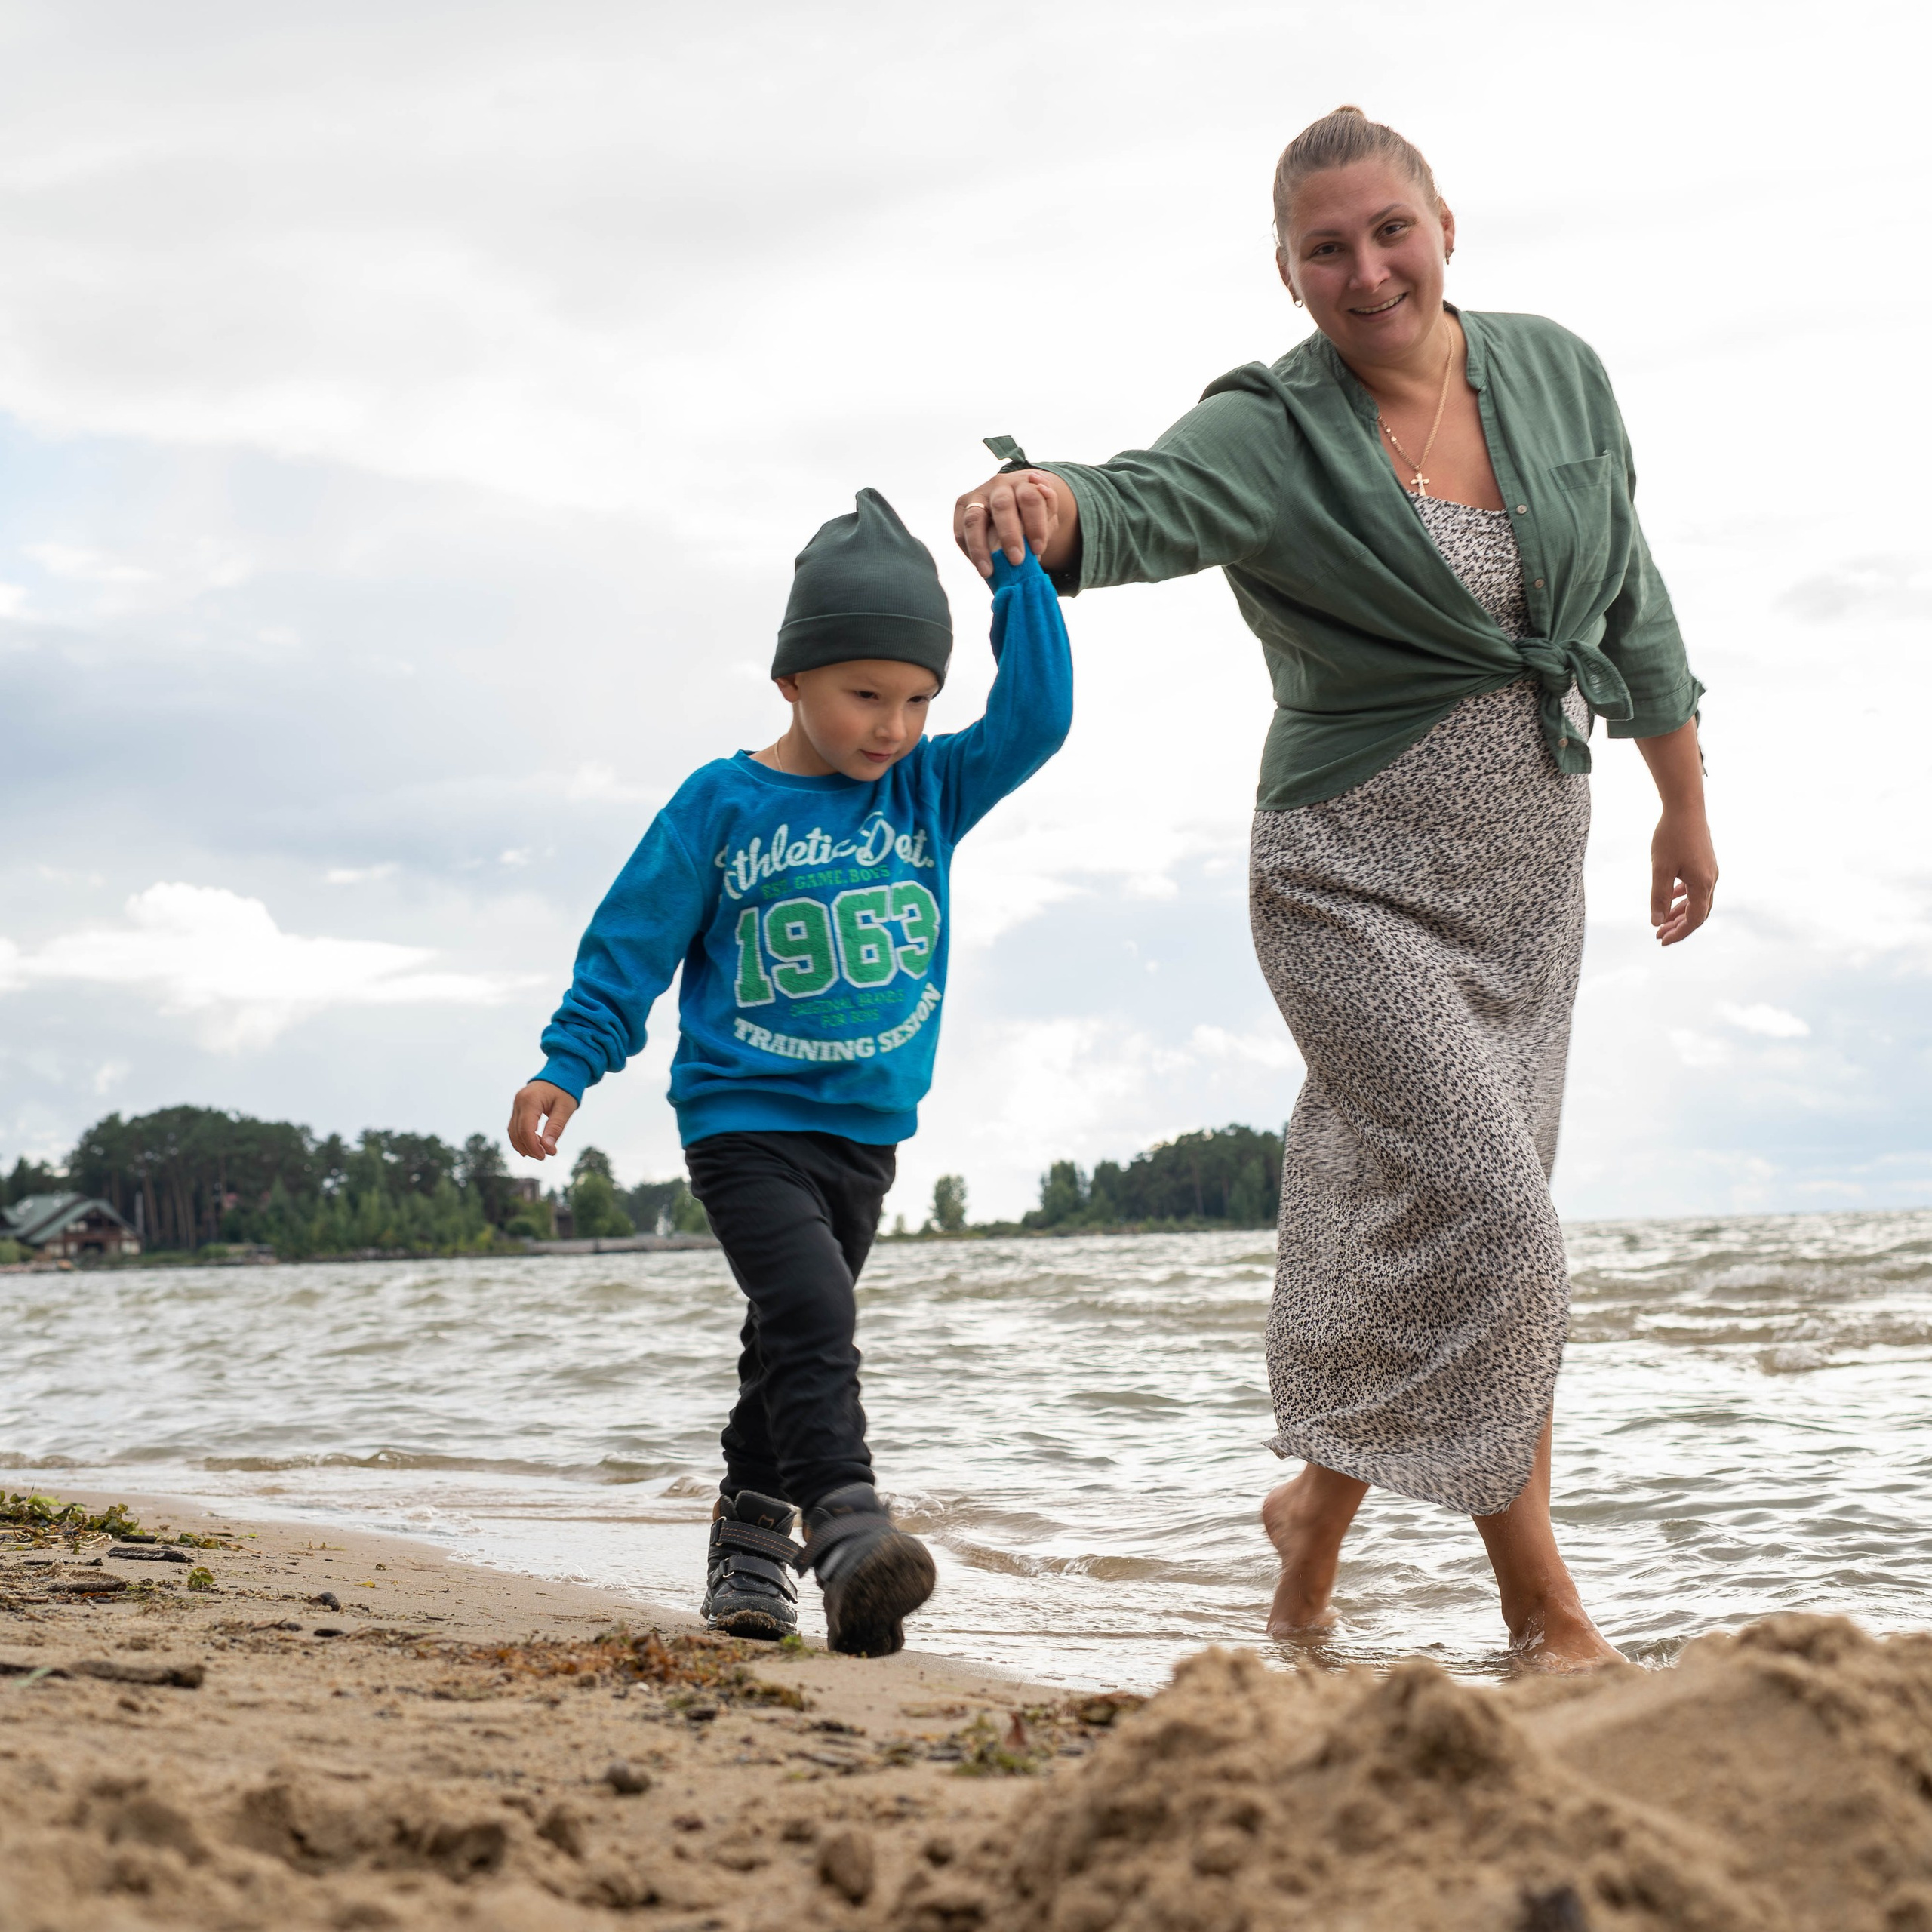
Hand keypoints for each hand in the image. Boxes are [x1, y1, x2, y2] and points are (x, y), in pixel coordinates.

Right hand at [508, 1080, 576, 1158]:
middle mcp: (519, 1101)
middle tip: (544, 1156)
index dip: (533, 1146)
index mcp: (530, 1100)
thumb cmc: (565, 1089)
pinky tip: (531, 1147)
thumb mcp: (565, 1108)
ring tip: (539, 1153)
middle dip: (529, 1148)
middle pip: (517, 1132)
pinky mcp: (518, 1107)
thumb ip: (556, 1128)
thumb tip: (548, 1148)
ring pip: (513, 1131)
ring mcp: (516, 1104)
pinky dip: (521, 1138)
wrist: (560, 1073)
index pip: (526, 1129)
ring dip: (523, 1145)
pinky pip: (515, 1126)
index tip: (545, 1156)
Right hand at [954, 468, 1062, 577]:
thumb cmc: (1032, 512)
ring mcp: (977, 495)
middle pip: (1002, 505)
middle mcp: (999, 485)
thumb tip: (1039, 523)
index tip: (1038, 549)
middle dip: (1009, 535)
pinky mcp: (962, 507)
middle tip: (1016, 560)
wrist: (1013, 499)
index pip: (1030, 499)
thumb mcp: (1047, 512)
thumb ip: (1048, 515)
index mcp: (1024, 483)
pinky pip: (960, 531)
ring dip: (980, 547)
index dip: (1035, 524)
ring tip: (987, 572)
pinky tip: (979, 566)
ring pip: (973, 519)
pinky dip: (969, 551)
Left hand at [1650, 807, 1716, 945]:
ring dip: (1680, 912)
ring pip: (1697, 900)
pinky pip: (1696, 886)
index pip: (1694, 919)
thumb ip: (1658, 897)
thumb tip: (1656, 923)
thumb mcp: (1660, 869)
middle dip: (1679, 926)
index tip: (1661, 940)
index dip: (1678, 933)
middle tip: (1659, 935)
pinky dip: (1684, 896)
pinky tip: (1671, 896)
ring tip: (1662, 921)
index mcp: (1702, 884)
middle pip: (1698, 913)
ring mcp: (1710, 870)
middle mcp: (1711, 879)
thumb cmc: (1671, 836)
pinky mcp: (1705, 862)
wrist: (1686, 807)